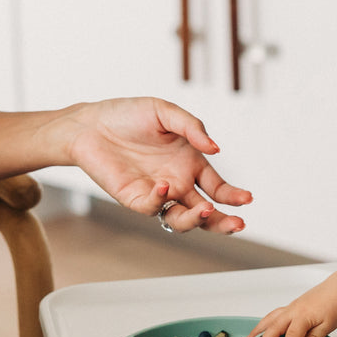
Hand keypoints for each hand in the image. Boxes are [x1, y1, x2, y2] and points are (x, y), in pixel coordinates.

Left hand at [64, 98, 251, 233]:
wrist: (89, 123)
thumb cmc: (127, 115)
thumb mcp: (165, 112)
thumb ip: (192, 128)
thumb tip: (215, 148)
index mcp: (189, 164)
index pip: (217, 188)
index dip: (232, 196)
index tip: (246, 199)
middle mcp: (177, 182)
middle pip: (206, 212)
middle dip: (223, 221)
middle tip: (237, 224)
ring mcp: (157, 193)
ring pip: (182, 219)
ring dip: (197, 220)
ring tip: (206, 210)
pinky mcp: (135, 198)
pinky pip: (152, 207)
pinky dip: (160, 200)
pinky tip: (163, 185)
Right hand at [248, 268, 336, 336]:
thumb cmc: (336, 305)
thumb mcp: (328, 325)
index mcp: (303, 315)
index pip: (291, 336)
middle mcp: (293, 310)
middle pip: (273, 326)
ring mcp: (290, 307)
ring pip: (270, 318)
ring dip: (258, 330)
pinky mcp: (291, 307)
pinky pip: (274, 315)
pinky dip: (266, 323)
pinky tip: (262, 330)